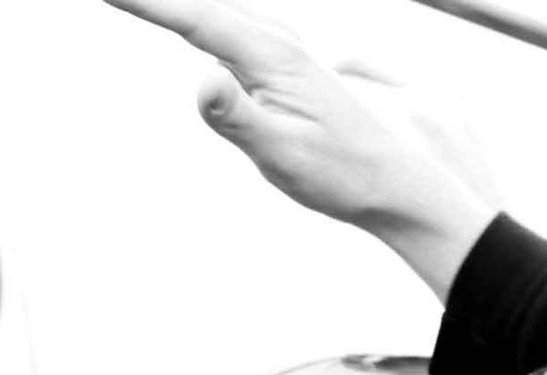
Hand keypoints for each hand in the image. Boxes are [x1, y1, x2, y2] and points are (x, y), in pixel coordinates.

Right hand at [103, 0, 495, 294]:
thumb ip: (237, 117)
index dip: (144, 2)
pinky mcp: (293, 77)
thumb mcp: (282, 153)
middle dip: (159, 3)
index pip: (191, 18)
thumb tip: (201, 81)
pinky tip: (205, 32)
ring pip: (223, 23)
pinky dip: (210, 27)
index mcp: (270, 57)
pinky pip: (239, 39)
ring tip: (147, 9)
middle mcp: (279, 47)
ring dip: (185, 13)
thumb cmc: (344, 176)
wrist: (402, 185)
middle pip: (202, 13)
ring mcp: (288, 60)